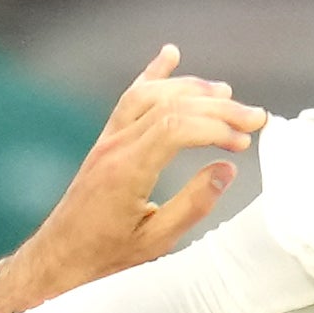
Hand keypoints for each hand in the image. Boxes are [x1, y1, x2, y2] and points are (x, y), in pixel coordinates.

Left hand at [14, 46, 263, 297]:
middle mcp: (115, 146)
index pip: (175, 128)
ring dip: (192, 89)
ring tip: (227, 95)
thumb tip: (226, 170)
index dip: (215, 127)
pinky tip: (170, 55)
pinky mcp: (106, 140)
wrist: (58, 257)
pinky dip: (153, 74)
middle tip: (255, 117)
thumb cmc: (106, 256)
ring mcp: (107, 139)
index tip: (244, 142)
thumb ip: (192, 204)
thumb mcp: (155, 242)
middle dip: (217, 107)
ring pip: (151, 94)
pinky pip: (130, 97)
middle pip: (170, 105)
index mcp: (126, 172)